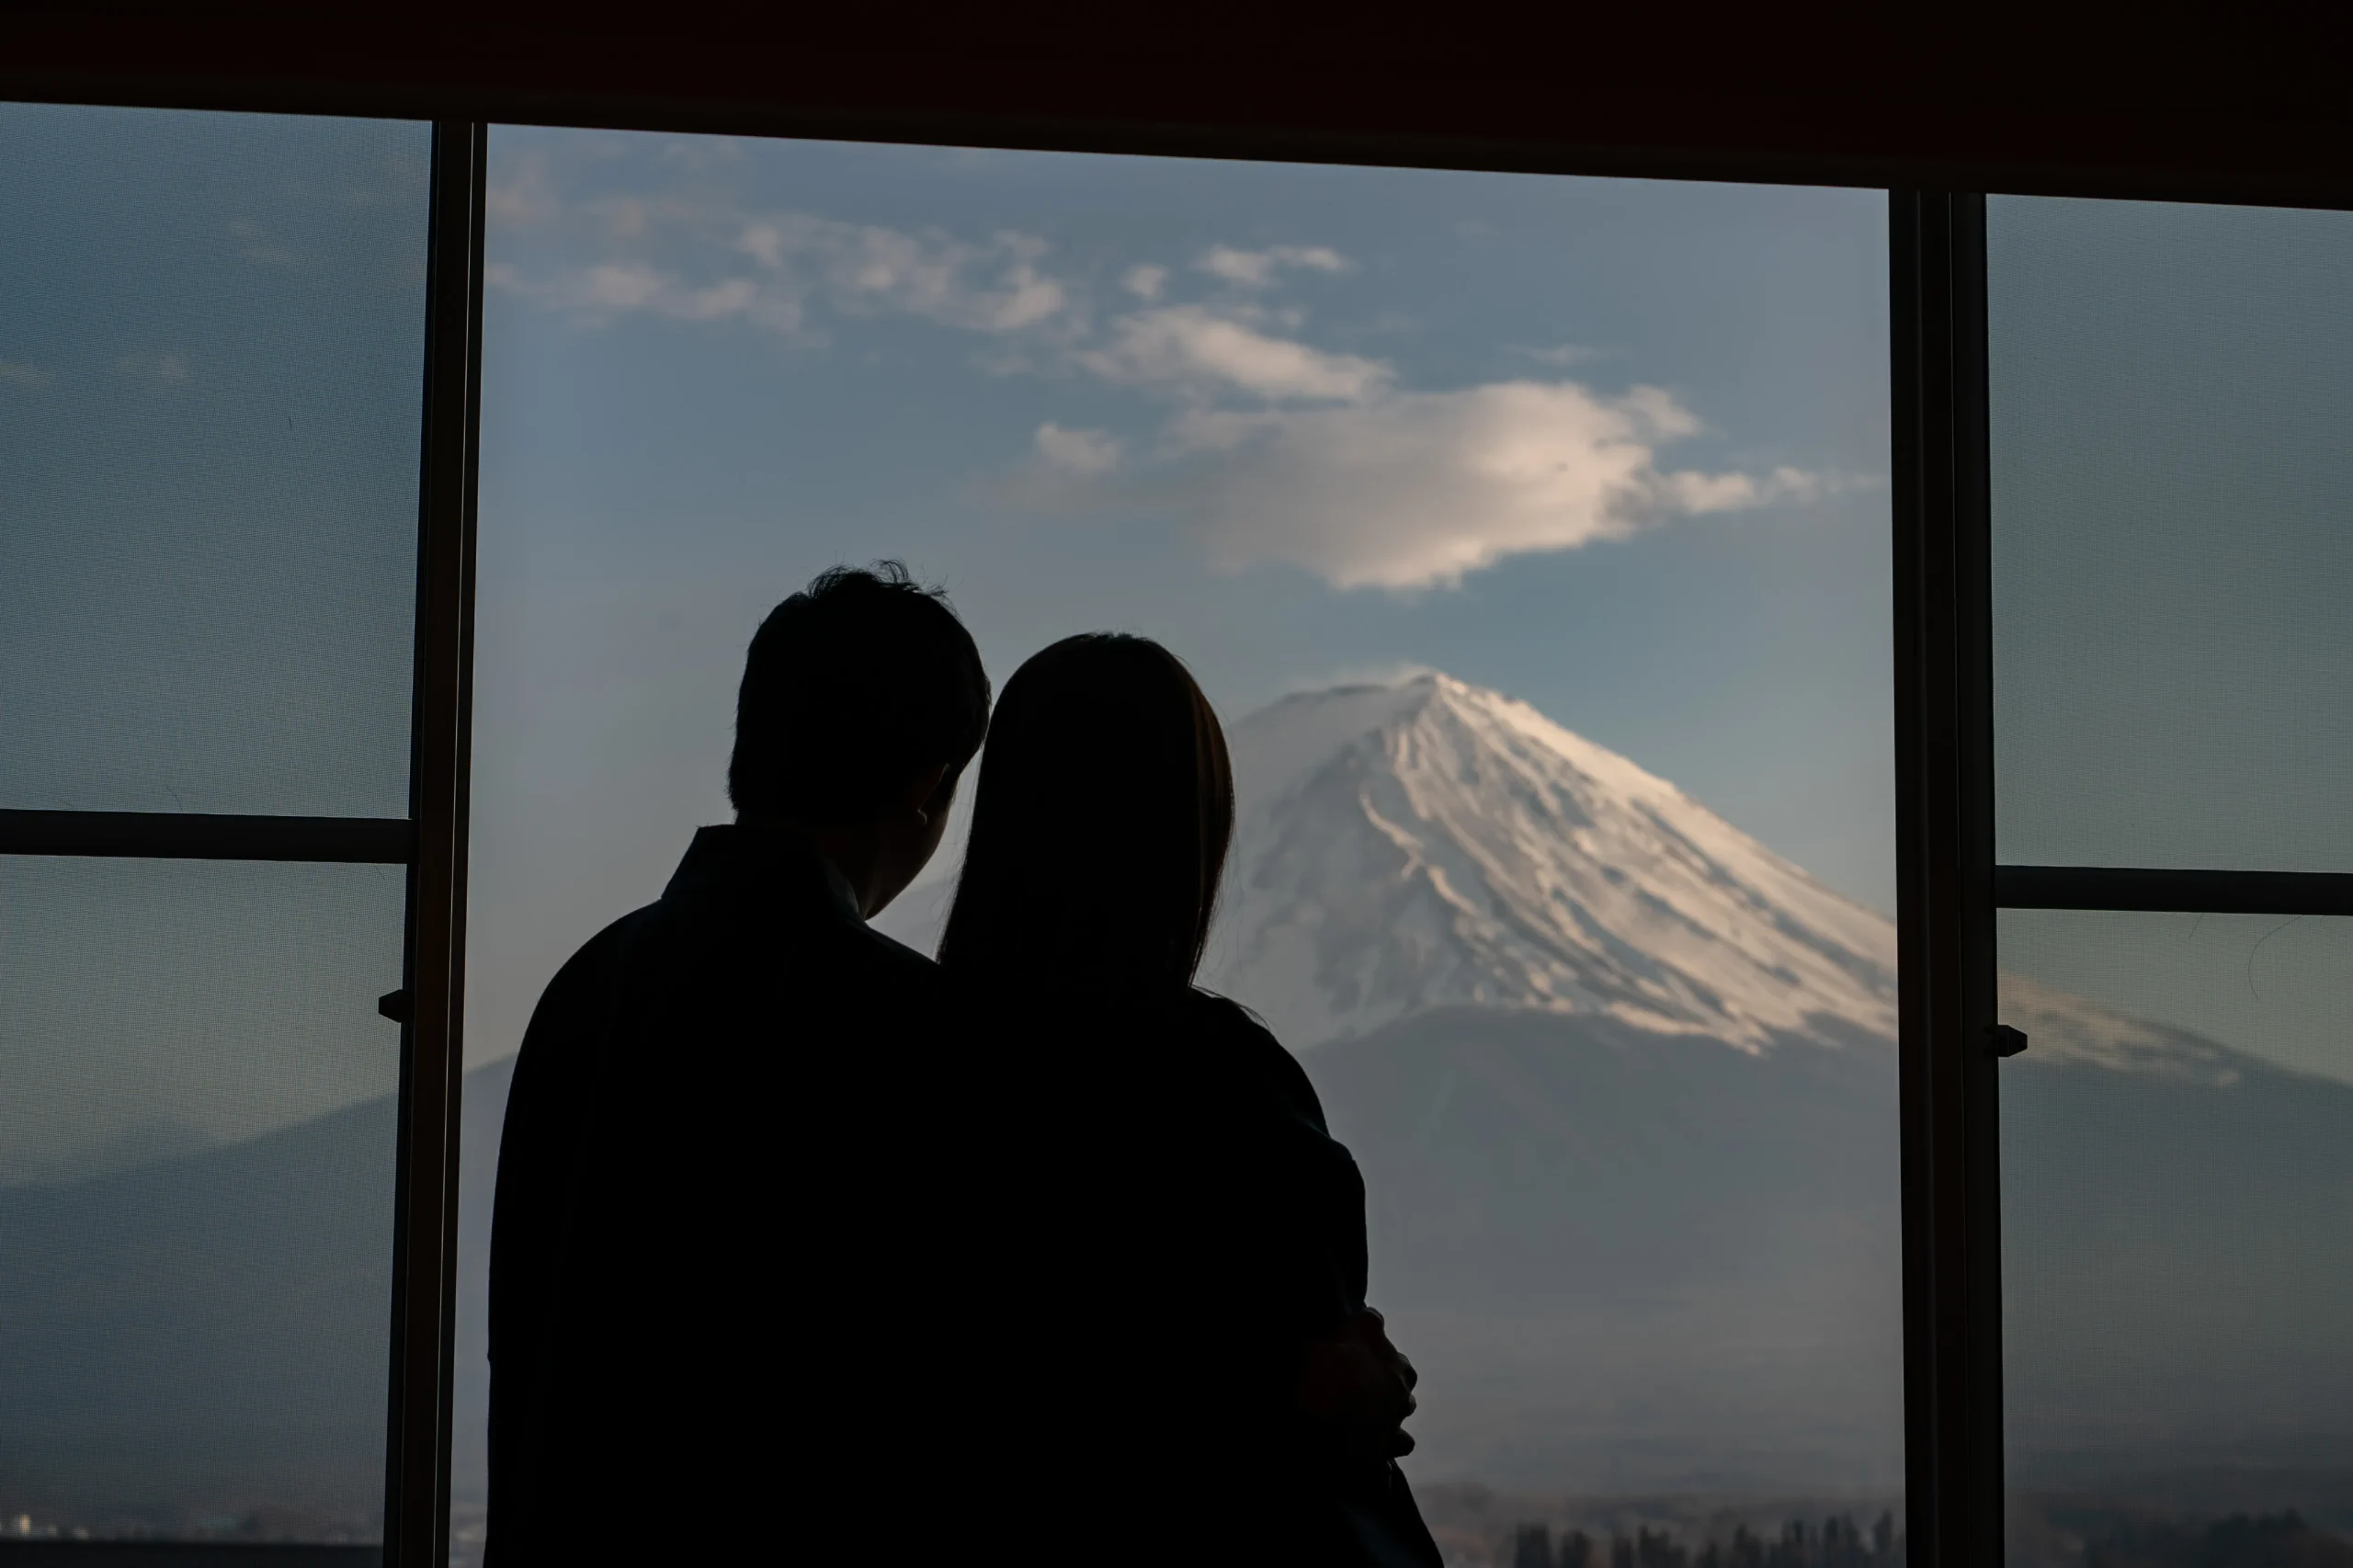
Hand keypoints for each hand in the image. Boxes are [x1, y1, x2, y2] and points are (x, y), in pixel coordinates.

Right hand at [1294, 1307, 1418, 1459]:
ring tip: (1369, 1407)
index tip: (1346, 1335)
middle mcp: (1394, 1363)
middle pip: (1395, 1358)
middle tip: (1355, 1375)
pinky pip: (1402, 1437)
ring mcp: (1401, 1400)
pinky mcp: (1398, 1434)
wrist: (1327, 1434)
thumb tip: (1308, 1337)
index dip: (1358, 1327)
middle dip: (1380, 1365)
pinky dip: (1393, 1437)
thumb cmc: (1313, 1383)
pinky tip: (1378, 1439)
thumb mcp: (1304, 1350)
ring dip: (1391, 1398)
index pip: (1371, 1318)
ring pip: (1405, 1395)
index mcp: (1370, 1335)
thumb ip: (1312, 1340)